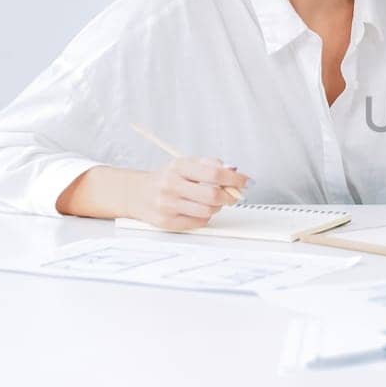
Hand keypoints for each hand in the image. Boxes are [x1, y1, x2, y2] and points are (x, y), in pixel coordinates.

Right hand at [127, 157, 250, 229]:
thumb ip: (211, 165)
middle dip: (229, 196)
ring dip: (217, 207)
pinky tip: (198, 209)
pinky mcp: (167, 222)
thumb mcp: (186, 164)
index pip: (214, 173)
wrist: (138, 193)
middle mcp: (171, 185)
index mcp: (178, 166)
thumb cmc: (167, 178)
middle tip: (233, 195)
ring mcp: (167, 205)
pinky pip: (198, 222)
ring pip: (207, 211)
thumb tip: (234, 171)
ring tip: (212, 201)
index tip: (247, 182)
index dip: (235, 179)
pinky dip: (205, 216)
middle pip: (212, 195)